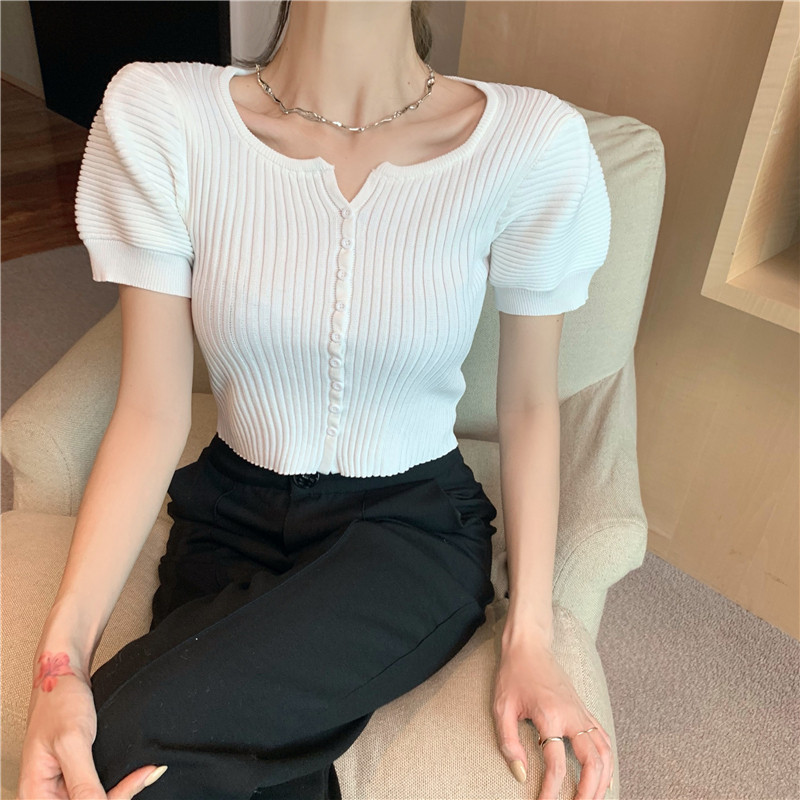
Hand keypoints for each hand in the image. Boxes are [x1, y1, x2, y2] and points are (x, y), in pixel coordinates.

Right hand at [17, 650, 167, 798]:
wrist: (64, 674)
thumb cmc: (59, 701)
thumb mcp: (71, 741)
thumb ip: (83, 781)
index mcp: (36, 794)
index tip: (135, 782)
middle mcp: (47, 794)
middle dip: (119, 794)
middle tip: (145, 774)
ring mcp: (62, 785)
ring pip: (97, 799)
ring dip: (122, 790)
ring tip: (144, 774)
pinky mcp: (75, 775)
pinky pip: (99, 789)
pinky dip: (120, 783)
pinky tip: (136, 774)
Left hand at [493, 637, 613, 798]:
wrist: (529, 646)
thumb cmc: (512, 675)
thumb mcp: (501, 707)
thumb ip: (508, 742)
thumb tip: (520, 773)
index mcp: (549, 715)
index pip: (556, 763)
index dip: (551, 791)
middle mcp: (571, 715)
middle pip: (593, 761)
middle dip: (589, 791)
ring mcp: (581, 712)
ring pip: (604, 752)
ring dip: (603, 779)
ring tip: (593, 799)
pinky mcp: (584, 709)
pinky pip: (603, 738)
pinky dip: (607, 761)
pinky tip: (603, 776)